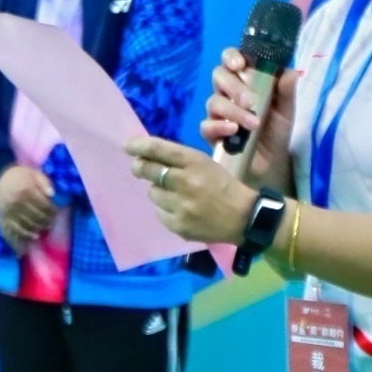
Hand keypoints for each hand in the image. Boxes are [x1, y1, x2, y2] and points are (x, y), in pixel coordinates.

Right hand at [0, 163, 56, 251]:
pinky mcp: (4, 217)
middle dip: (46, 221)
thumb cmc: (19, 175)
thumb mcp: (34, 173)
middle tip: (51, 222)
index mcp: (27, 190)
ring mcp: (10, 211)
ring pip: (27, 224)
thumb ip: (45, 182)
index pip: (44, 205)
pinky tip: (33, 236)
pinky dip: (24, 235)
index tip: (56, 212)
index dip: (52, 211)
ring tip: (44, 229)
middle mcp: (18, 202)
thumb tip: (52, 195)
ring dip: (38, 229)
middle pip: (37, 216)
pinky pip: (14, 229)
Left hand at [128, 134, 259, 244]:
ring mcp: (180, 206)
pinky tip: (180, 209)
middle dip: (140, 167)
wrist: (243, 217)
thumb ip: (178, 159)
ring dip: (158, 190)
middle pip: (148, 170)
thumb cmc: (223, 185)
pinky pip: (159, 212)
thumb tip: (145, 155)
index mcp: (194, 162)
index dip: (139, 146)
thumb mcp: (205, 163)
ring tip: (175, 194)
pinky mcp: (178, 225)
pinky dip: (165, 209)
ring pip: (152, 192)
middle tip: (140, 167)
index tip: (128, 146)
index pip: (159, 149)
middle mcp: (185, 182)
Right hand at [205, 48, 299, 190]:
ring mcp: (217, 112)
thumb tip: (291, 71)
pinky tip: (234, 131)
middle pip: (219, 76)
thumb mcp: (286, 110)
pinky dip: (219, 127)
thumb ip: (286, 91)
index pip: (231, 58)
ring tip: (253, 124)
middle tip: (250, 100)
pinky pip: (206, 125)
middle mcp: (227, 92)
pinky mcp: (212, 133)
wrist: (271, 162)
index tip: (240, 64)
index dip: (231, 57)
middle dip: (234, 86)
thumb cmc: (276, 129)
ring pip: (214, 101)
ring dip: (234, 111)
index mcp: (244, 79)